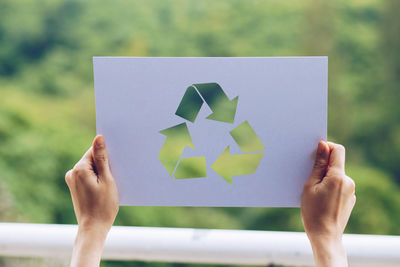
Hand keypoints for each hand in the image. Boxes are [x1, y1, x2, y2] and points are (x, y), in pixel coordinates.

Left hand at [65, 135, 118, 266]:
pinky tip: (105, 188)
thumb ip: (102, 158)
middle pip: (92, 159)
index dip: (107, 154)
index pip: (94, 150)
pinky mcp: (75, 187)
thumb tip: (99, 138)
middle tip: (116, 174)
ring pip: (91, 168)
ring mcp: (72, 180)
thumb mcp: (107, 180)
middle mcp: (72, 173)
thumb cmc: (103, 206)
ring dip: (102, 172)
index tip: (116, 161)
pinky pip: (88, 176)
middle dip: (105, 164)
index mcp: (79, 168)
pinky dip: (98, 179)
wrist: (93, 228)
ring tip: (111, 184)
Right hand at [301, 141, 355, 266]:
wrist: (325, 236)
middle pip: (336, 163)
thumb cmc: (313, 212)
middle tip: (308, 174)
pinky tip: (320, 198)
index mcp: (338, 176)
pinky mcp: (349, 199)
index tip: (315, 152)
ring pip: (336, 176)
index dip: (327, 147)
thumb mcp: (310, 185)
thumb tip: (323, 145)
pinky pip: (339, 186)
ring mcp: (351, 191)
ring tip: (312, 190)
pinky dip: (329, 187)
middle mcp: (348, 182)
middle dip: (323, 165)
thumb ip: (318, 164)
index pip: (337, 150)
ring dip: (325, 177)